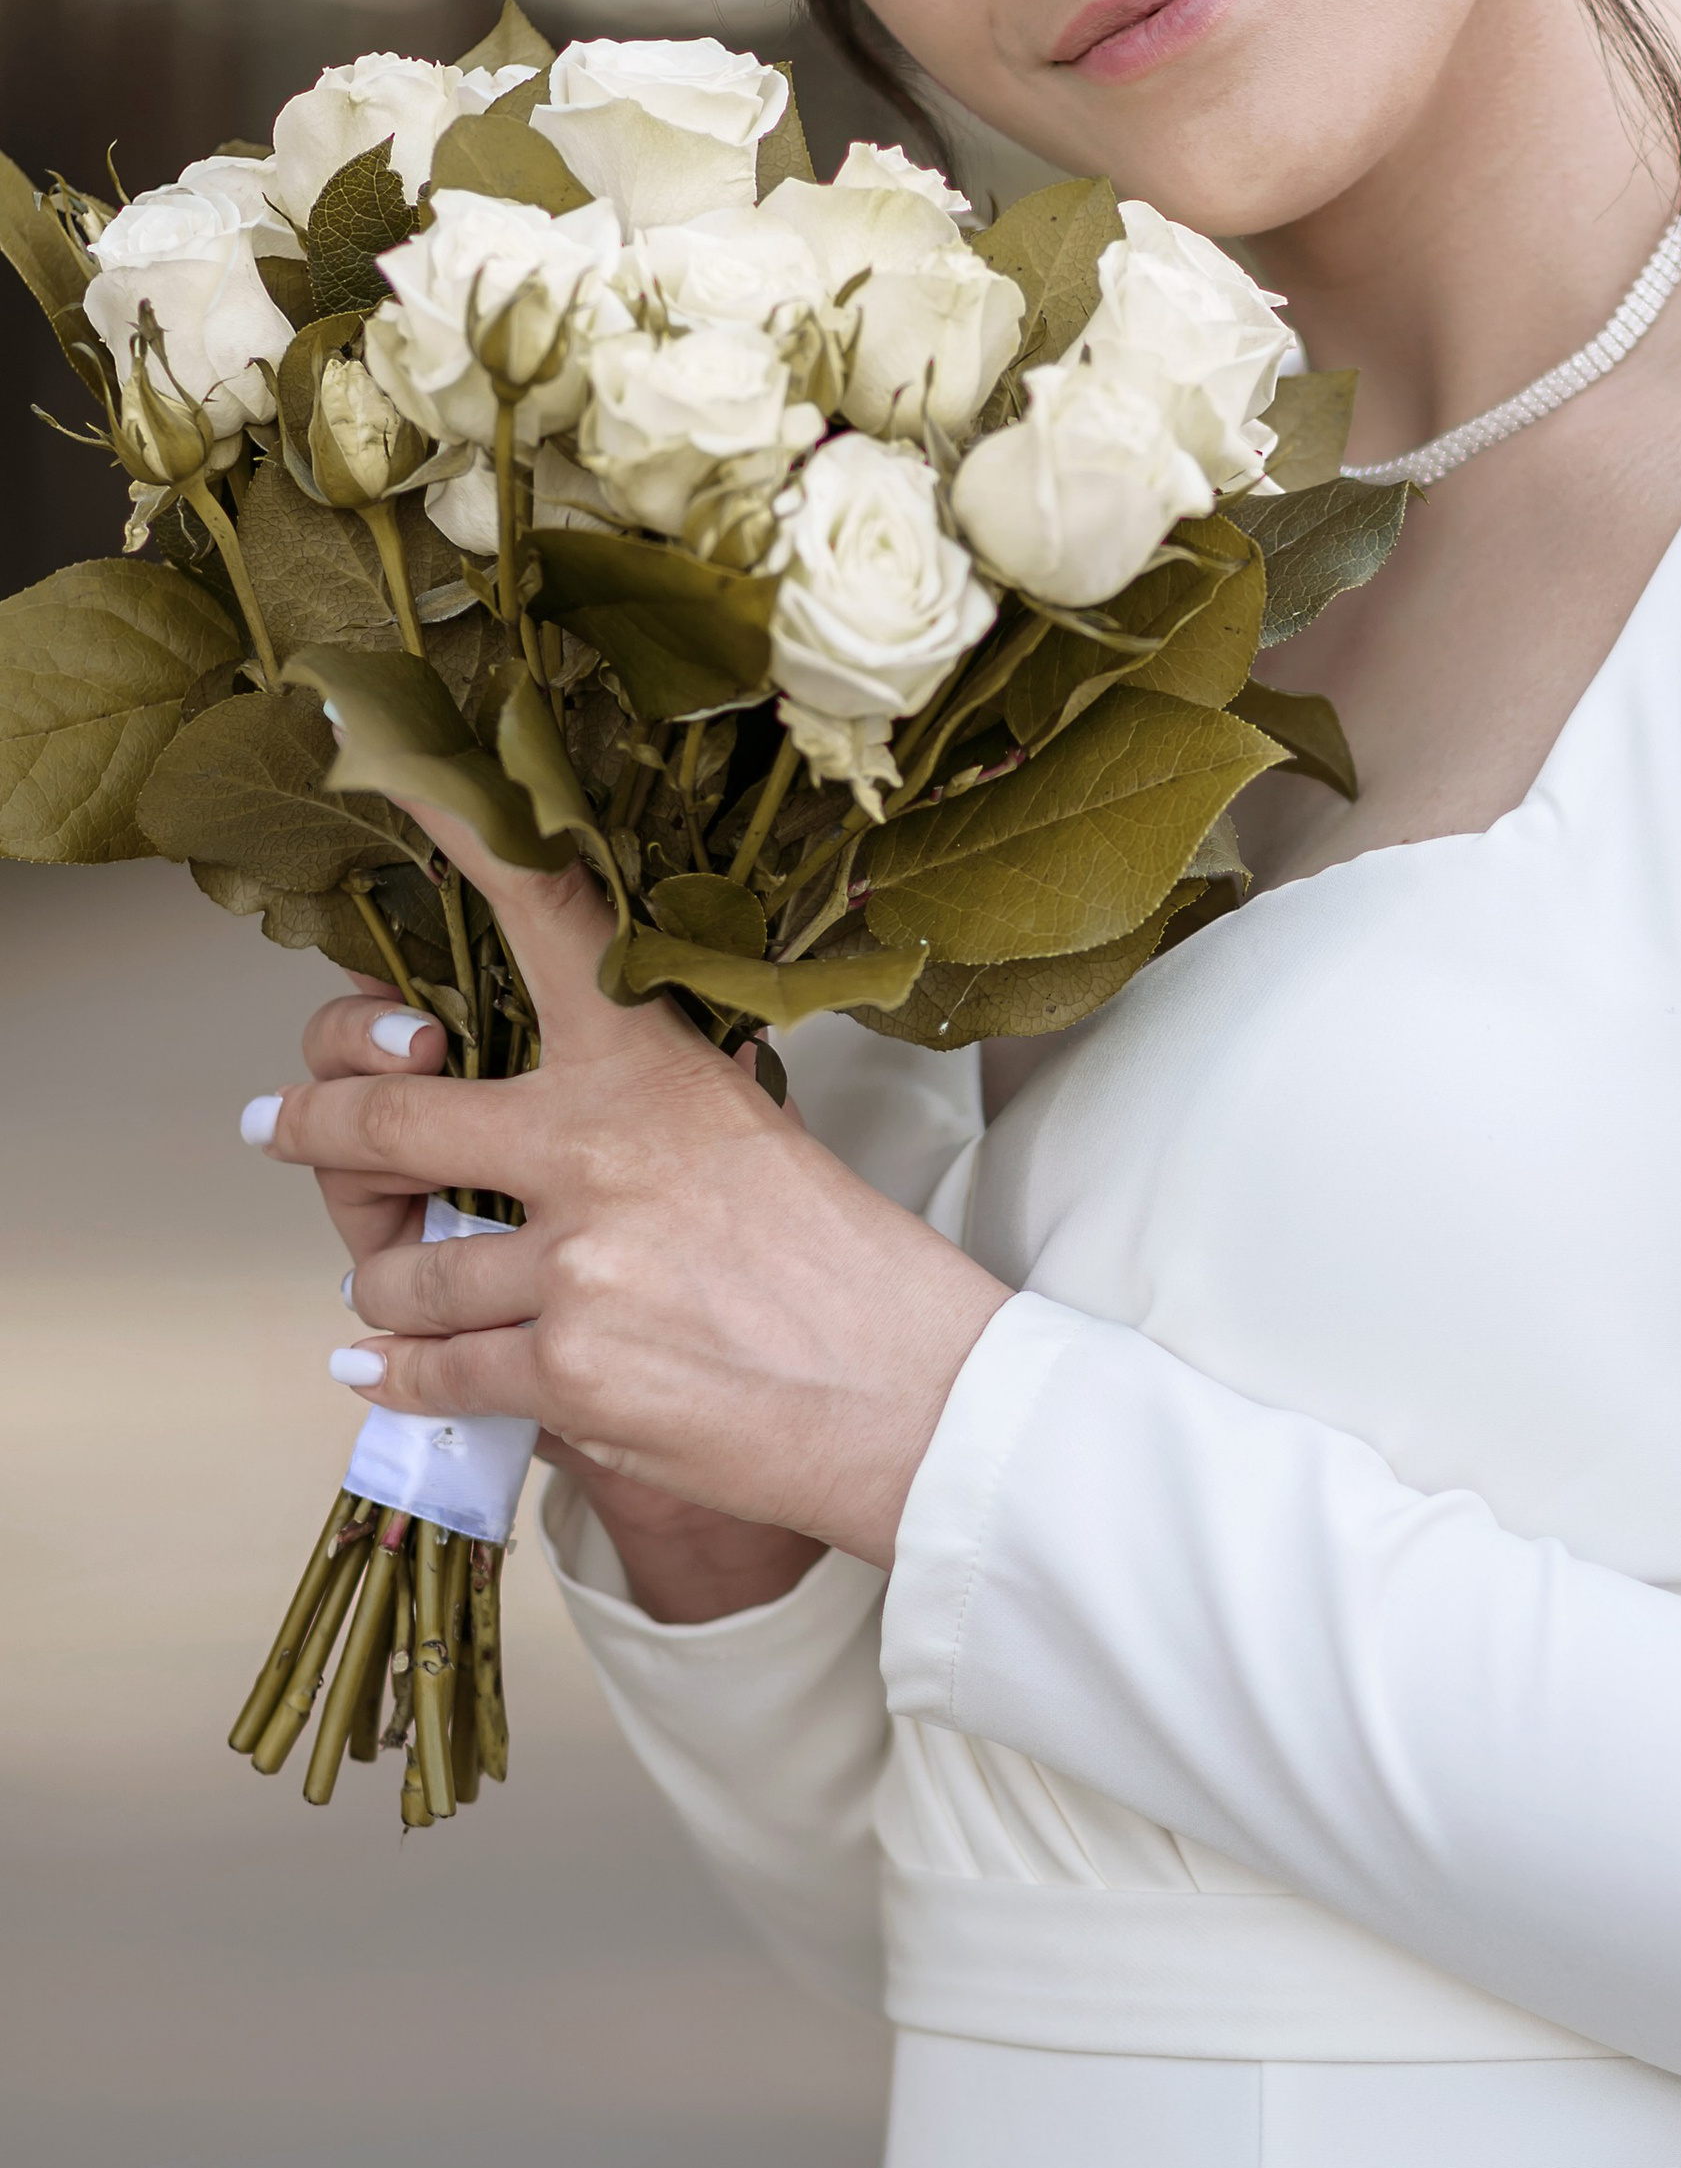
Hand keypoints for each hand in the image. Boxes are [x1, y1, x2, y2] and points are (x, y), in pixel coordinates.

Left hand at [255, 827, 1011, 1582]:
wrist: (915, 1396)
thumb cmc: (849, 1267)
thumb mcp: (754, 1134)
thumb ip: (644, 1106)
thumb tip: (550, 1112)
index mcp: (652, 1063)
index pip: (544, 916)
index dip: (461, 835)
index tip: (400, 771)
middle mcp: (597, 1147)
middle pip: (389, 1122)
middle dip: (314, 1127)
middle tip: (278, 1126)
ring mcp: (575, 1263)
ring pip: (403, 1269)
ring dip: (392, 1289)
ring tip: (400, 1295)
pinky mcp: (565, 1372)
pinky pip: (432, 1367)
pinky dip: (401, 1374)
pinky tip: (386, 1370)